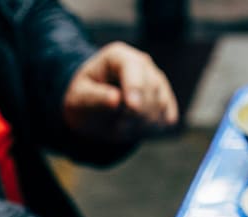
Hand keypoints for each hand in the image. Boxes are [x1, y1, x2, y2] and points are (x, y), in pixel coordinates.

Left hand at [62, 41, 178, 143]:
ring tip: (122, 126)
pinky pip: (167, 119)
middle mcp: (143, 64)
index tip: (132, 107)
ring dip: (141, 124)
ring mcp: (158, 82)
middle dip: (134, 113)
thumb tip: (115, 99)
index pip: (133, 67)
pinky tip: (136, 127)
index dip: (135, 87)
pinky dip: (152, 129)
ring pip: (160, 105)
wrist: (95, 111)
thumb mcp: (79, 99)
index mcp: (118, 56)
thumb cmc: (85, 100)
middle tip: (117, 126)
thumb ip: (95, 98)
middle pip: (150, 88)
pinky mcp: (167, 101)